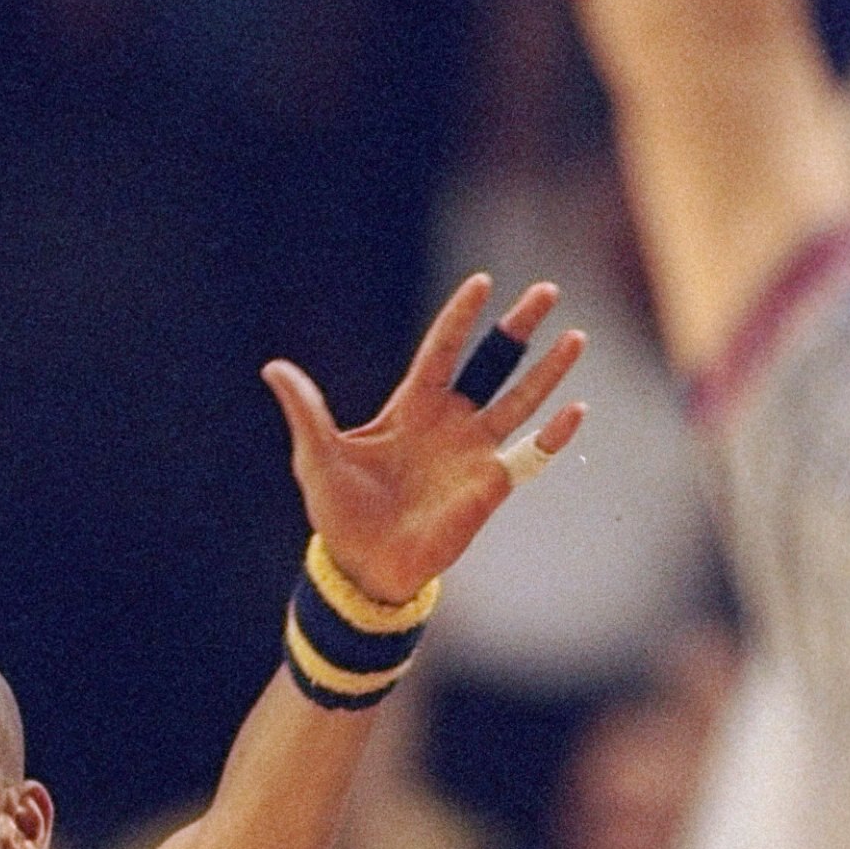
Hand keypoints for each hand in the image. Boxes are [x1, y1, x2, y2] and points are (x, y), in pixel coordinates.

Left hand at [263, 274, 584, 606]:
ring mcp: (474, 453)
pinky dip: (555, 437)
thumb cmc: (340, 512)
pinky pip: (531, 457)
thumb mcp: (317, 456)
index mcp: (413, 406)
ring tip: (576, 338)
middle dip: (519, 328)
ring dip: (548, 371)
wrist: (363, 566)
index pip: (443, 350)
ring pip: (520, 400)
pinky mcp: (489, 487)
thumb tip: (273, 368)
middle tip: (547, 291)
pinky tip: (576, 411)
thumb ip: (305, 409)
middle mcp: (451, 422)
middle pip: (493, 363)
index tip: (482, 282)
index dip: (461, 317)